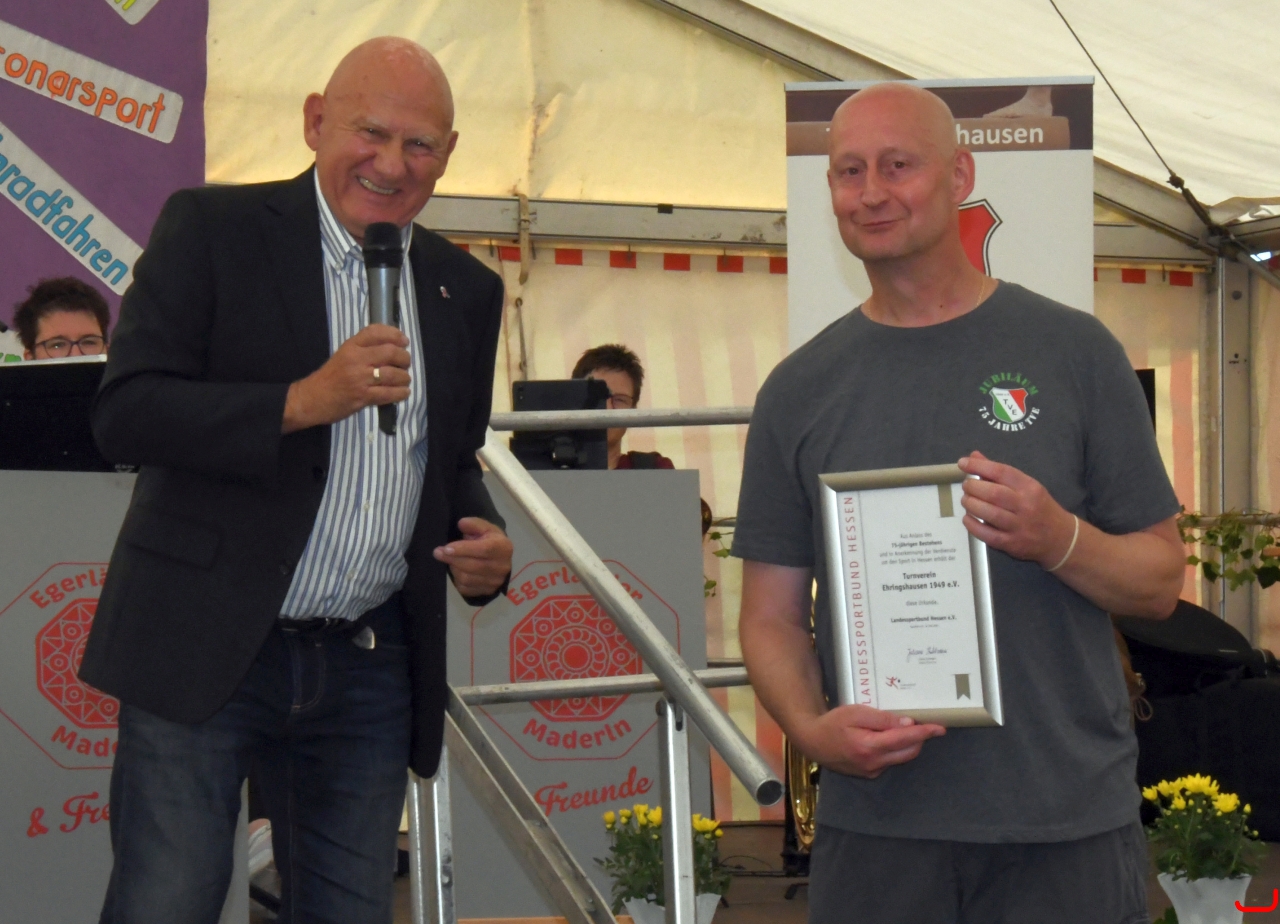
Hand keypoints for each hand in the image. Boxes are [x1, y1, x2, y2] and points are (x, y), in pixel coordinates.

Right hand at [282, 325, 410, 432]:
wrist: (311, 398)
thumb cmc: (330, 377)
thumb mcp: (343, 355)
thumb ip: (364, 349)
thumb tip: (393, 347)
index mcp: (350, 346)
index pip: (375, 332)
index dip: (394, 334)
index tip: (404, 340)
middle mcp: (356, 359)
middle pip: (390, 352)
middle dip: (404, 358)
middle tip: (406, 363)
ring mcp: (359, 378)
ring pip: (392, 374)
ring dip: (404, 377)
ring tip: (405, 379)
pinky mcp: (362, 397)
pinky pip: (388, 394)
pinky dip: (400, 393)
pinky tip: (404, 392)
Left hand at [435, 517, 512, 597]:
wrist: (499, 557)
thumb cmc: (489, 539)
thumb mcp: (484, 527)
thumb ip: (473, 524)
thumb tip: (462, 524)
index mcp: (504, 547)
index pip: (484, 550)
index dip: (464, 549)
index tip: (446, 548)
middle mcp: (503, 567)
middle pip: (473, 566)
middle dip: (452, 559)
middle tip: (437, 552)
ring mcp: (495, 582)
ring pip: (467, 578)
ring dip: (454, 568)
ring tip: (450, 560)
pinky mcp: (487, 592)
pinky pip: (465, 589)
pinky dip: (457, 579)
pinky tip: (457, 570)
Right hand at [794, 704, 944, 778]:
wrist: (812, 741)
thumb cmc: (833, 723)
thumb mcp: (856, 713)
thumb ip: (882, 719)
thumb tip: (907, 724)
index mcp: (870, 747)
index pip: (905, 739)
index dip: (924, 733)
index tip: (940, 728)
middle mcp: (874, 764)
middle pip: (908, 752)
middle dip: (919, 739)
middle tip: (922, 724)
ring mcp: (872, 771)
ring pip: (900, 758)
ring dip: (907, 744)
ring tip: (901, 729)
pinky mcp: (869, 774)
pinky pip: (889, 761)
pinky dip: (893, 750)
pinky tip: (884, 739)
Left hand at [957, 450, 1075, 566]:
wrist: (1060, 538)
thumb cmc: (1039, 507)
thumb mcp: (1026, 486)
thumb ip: (998, 472)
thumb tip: (974, 457)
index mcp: (1029, 487)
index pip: (1002, 472)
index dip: (979, 466)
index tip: (963, 463)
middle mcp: (1026, 506)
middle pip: (994, 493)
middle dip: (973, 487)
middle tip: (966, 486)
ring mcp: (1019, 526)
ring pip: (990, 514)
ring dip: (971, 505)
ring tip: (966, 500)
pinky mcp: (1012, 544)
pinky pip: (988, 535)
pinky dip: (973, 526)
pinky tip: (968, 518)